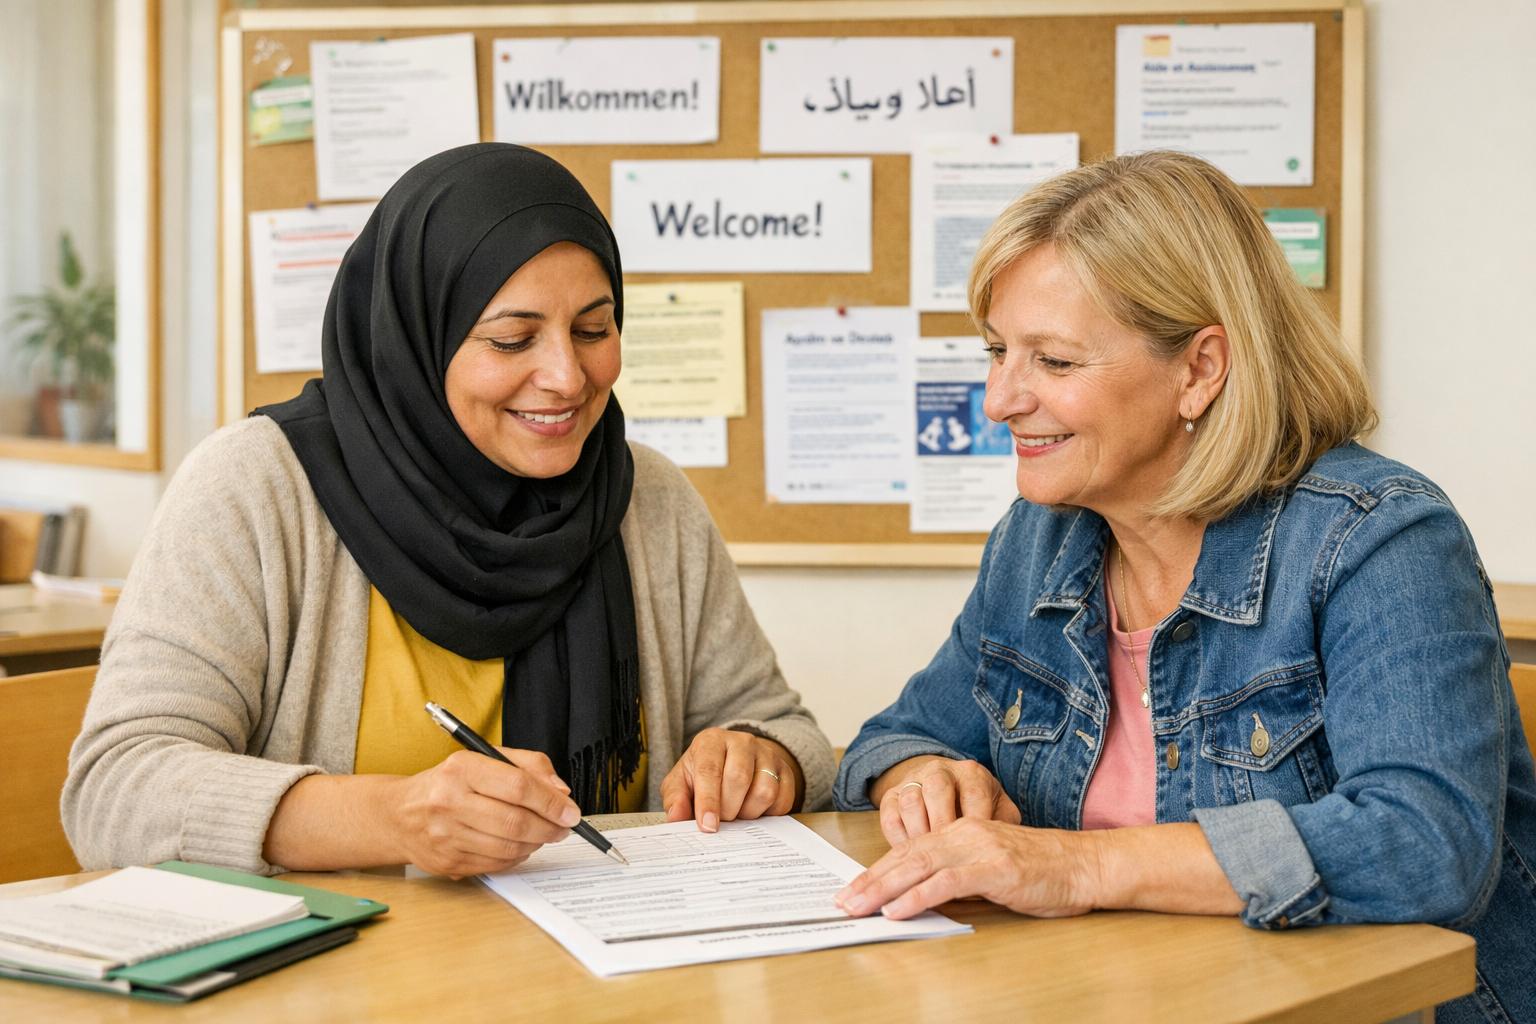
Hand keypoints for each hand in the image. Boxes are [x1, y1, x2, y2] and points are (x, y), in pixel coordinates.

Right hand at [388, 747, 580, 877]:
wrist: (398, 815)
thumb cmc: (448, 783)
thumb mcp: (483, 759)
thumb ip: (527, 766)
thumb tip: (561, 792)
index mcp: (461, 769)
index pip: (518, 786)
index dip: (550, 802)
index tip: (570, 811)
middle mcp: (449, 802)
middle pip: (515, 821)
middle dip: (550, 827)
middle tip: (564, 827)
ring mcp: (446, 836)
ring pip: (509, 847)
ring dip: (536, 843)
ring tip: (543, 834)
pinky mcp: (447, 863)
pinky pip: (496, 864)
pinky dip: (517, 857)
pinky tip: (519, 845)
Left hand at [661, 728, 801, 831]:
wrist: (732, 763)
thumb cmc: (702, 775)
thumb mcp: (681, 783)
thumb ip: (675, 799)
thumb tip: (676, 817)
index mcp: (711, 741)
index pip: (710, 770)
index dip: (709, 801)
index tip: (708, 826)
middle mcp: (742, 742)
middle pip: (739, 778)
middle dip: (728, 809)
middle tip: (721, 819)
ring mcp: (768, 754)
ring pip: (765, 791)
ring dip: (749, 812)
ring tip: (737, 812)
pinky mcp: (786, 771)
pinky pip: (783, 800)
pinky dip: (768, 814)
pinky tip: (754, 810)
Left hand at [835, 818, 1098, 920]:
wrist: (1084, 865)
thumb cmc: (1041, 873)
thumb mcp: (990, 869)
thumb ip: (958, 878)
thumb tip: (921, 898)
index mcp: (961, 831)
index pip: (909, 851)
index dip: (877, 870)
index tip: (852, 890)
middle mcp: (964, 833)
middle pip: (906, 856)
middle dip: (870, 880)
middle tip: (843, 901)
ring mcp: (978, 847)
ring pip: (918, 866)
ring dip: (883, 889)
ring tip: (858, 906)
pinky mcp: (993, 867)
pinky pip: (945, 883)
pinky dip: (917, 896)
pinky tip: (897, 909)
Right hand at [871, 755, 1020, 845]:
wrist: (944, 789)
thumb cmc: (978, 809)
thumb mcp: (998, 811)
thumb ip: (1004, 826)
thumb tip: (1007, 851)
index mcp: (971, 773)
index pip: (974, 792)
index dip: (975, 822)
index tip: (979, 852)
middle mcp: (940, 771)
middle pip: (937, 790)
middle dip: (942, 825)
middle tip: (948, 857)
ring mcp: (912, 781)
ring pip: (910, 801)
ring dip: (918, 833)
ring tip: (928, 862)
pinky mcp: (890, 796)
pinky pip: (889, 816)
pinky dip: (898, 838)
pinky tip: (910, 858)